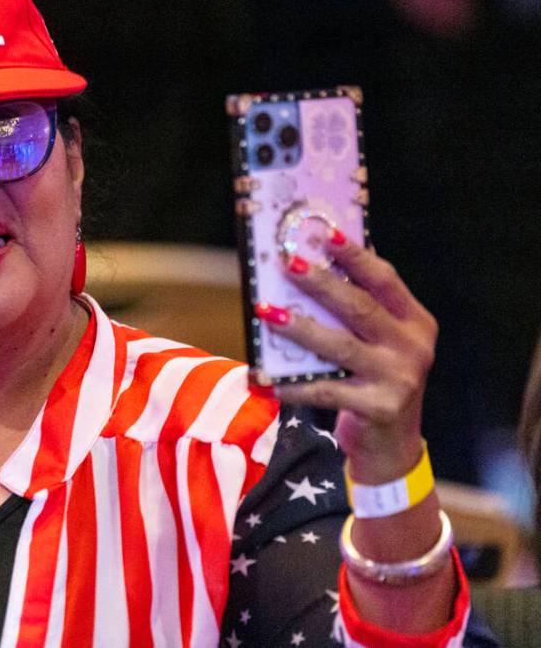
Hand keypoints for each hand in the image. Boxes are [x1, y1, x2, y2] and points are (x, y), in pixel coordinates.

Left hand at [258, 238, 438, 482]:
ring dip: (299, 328)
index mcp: (414, 321)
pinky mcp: (379, 408)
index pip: (385, 279)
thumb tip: (310, 264)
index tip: (324, 231)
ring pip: (340, 346)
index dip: (355, 255)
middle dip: (322, 283)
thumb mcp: (379, 343)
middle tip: (288, 263)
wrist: (392, 449)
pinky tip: (265, 378)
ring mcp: (398, 379)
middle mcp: (412, 347)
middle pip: (360, 307)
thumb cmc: (374, 381)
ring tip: (265, 312)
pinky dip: (293, 385)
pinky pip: (327, 392)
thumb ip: (357, 309)